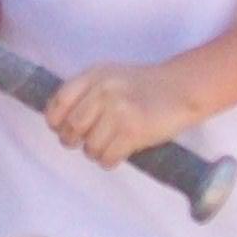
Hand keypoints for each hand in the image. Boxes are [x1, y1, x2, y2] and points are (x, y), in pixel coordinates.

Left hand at [43, 60, 201, 169]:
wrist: (181, 88)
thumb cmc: (144, 86)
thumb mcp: (110, 76)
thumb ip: (84, 92)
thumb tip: (57, 121)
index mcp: (94, 75)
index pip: (59, 102)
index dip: (55, 121)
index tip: (61, 129)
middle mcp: (103, 91)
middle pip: (71, 128)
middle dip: (73, 141)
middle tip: (84, 142)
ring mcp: (118, 111)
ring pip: (89, 147)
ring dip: (96, 152)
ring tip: (109, 144)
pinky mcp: (133, 131)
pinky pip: (107, 158)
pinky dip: (110, 160)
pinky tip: (119, 152)